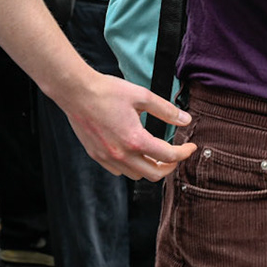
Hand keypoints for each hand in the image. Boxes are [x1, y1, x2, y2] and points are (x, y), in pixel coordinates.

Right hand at [56, 68, 195, 180]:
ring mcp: (107, 157)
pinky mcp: (96, 155)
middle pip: (154, 174)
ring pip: (136, 175)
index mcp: (135, 139)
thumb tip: (186, 120)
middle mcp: (121, 154)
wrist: (76, 92)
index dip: (184, 153)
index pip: (169, 156)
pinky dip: (131, 166)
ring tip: (154, 153)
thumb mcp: (142, 96)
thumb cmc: (107, 91)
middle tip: (175, 154)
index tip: (190, 147)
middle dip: (170, 166)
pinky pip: (119, 171)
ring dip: (150, 167)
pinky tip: (133, 152)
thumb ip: (166, 110)